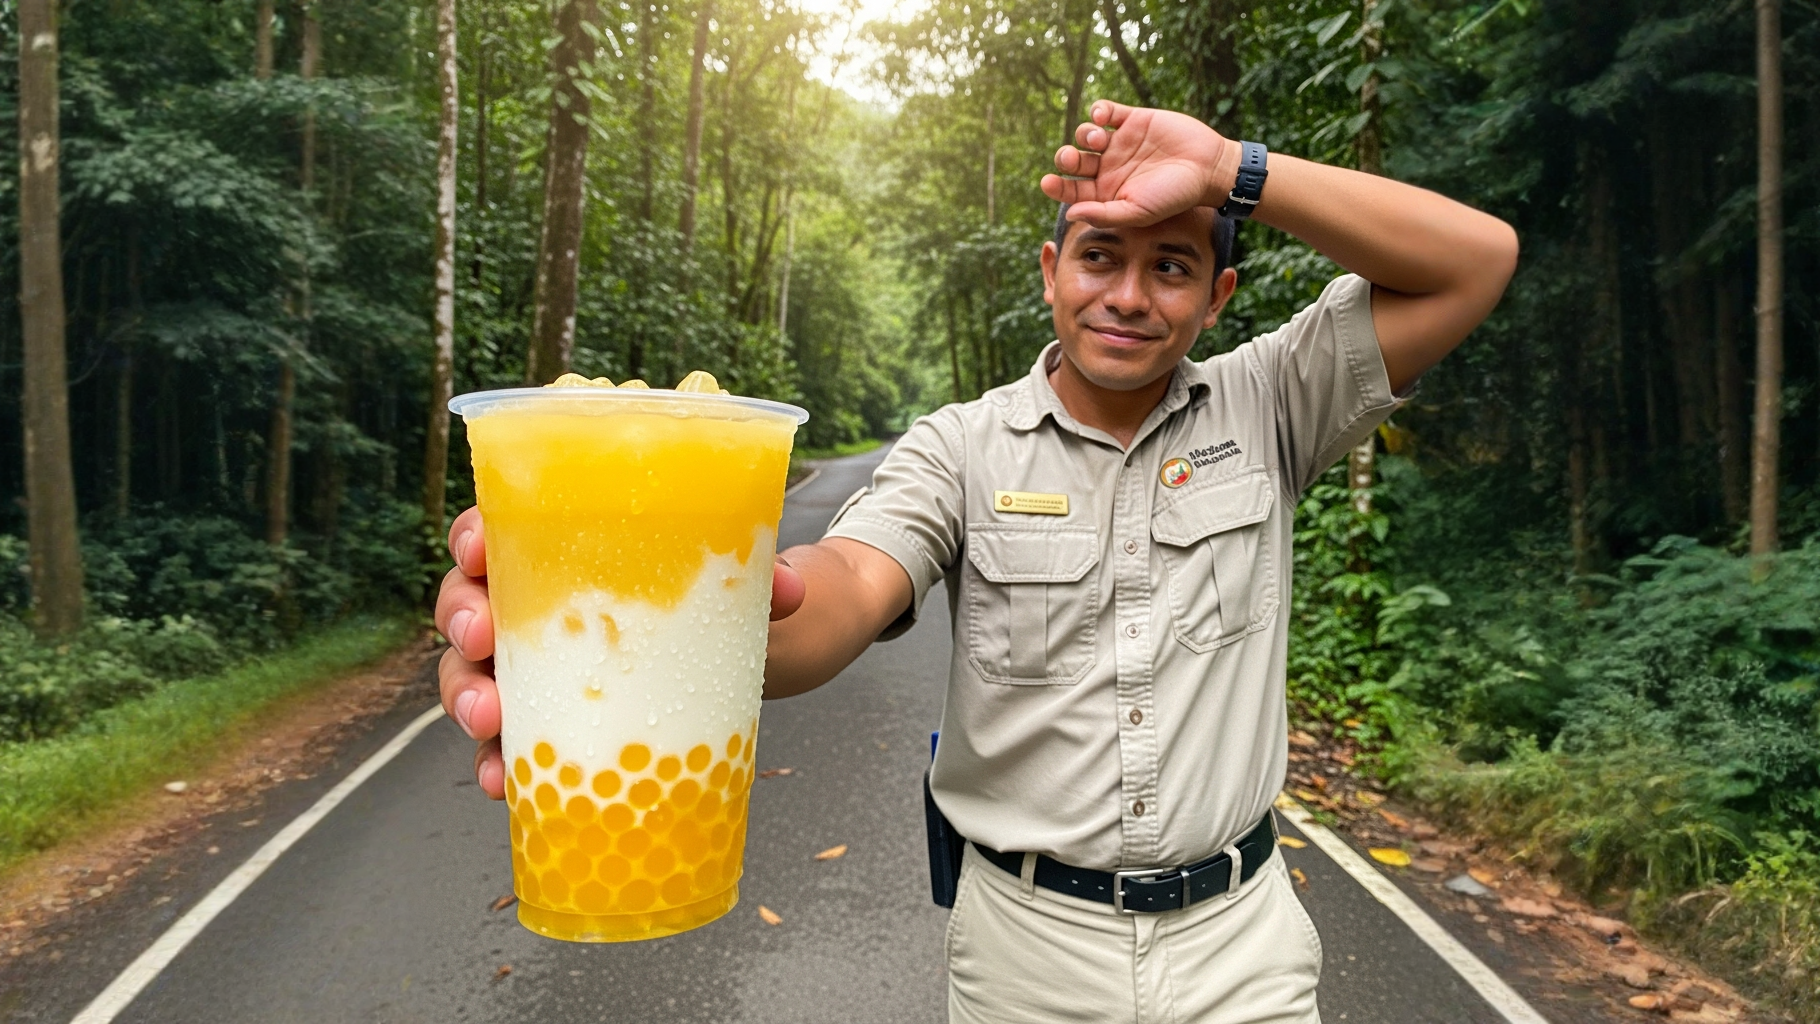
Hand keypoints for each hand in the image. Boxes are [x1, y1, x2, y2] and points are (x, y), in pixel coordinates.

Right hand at [435, 507, 807, 798]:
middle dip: (463, 621)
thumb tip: (788, 588)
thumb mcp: (747, 580)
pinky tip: (502, 784)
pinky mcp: (559, 720)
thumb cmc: (731, 597)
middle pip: (470, 601)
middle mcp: (542, 602)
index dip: (473, 537)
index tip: (479, 550)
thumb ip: (763, 577)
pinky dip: (498, 761)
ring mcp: (544, 665)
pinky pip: (510, 740)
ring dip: (467, 695)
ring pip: (475, 671)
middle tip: (484, 641)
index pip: (500, 528)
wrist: (765, 653)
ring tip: (488, 722)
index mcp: (572, 546)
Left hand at [1040, 100, 1238, 228]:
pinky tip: (1102, 115)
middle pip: (1074, 160)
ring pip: (1086, 134)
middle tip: (1071, 157)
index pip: (1072, 189)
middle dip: (1066, 157)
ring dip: (1085, 134)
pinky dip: (1098, 109)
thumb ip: (1104, 214)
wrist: (1207, 168)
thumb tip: (1069, 215)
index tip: (1048, 182)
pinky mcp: (1133, 120)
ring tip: (1099, 139)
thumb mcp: (1137, 212)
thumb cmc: (1174, 196)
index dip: (1057, 186)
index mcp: (1106, 192)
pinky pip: (1106, 111)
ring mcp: (1120, 142)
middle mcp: (1109, 167)